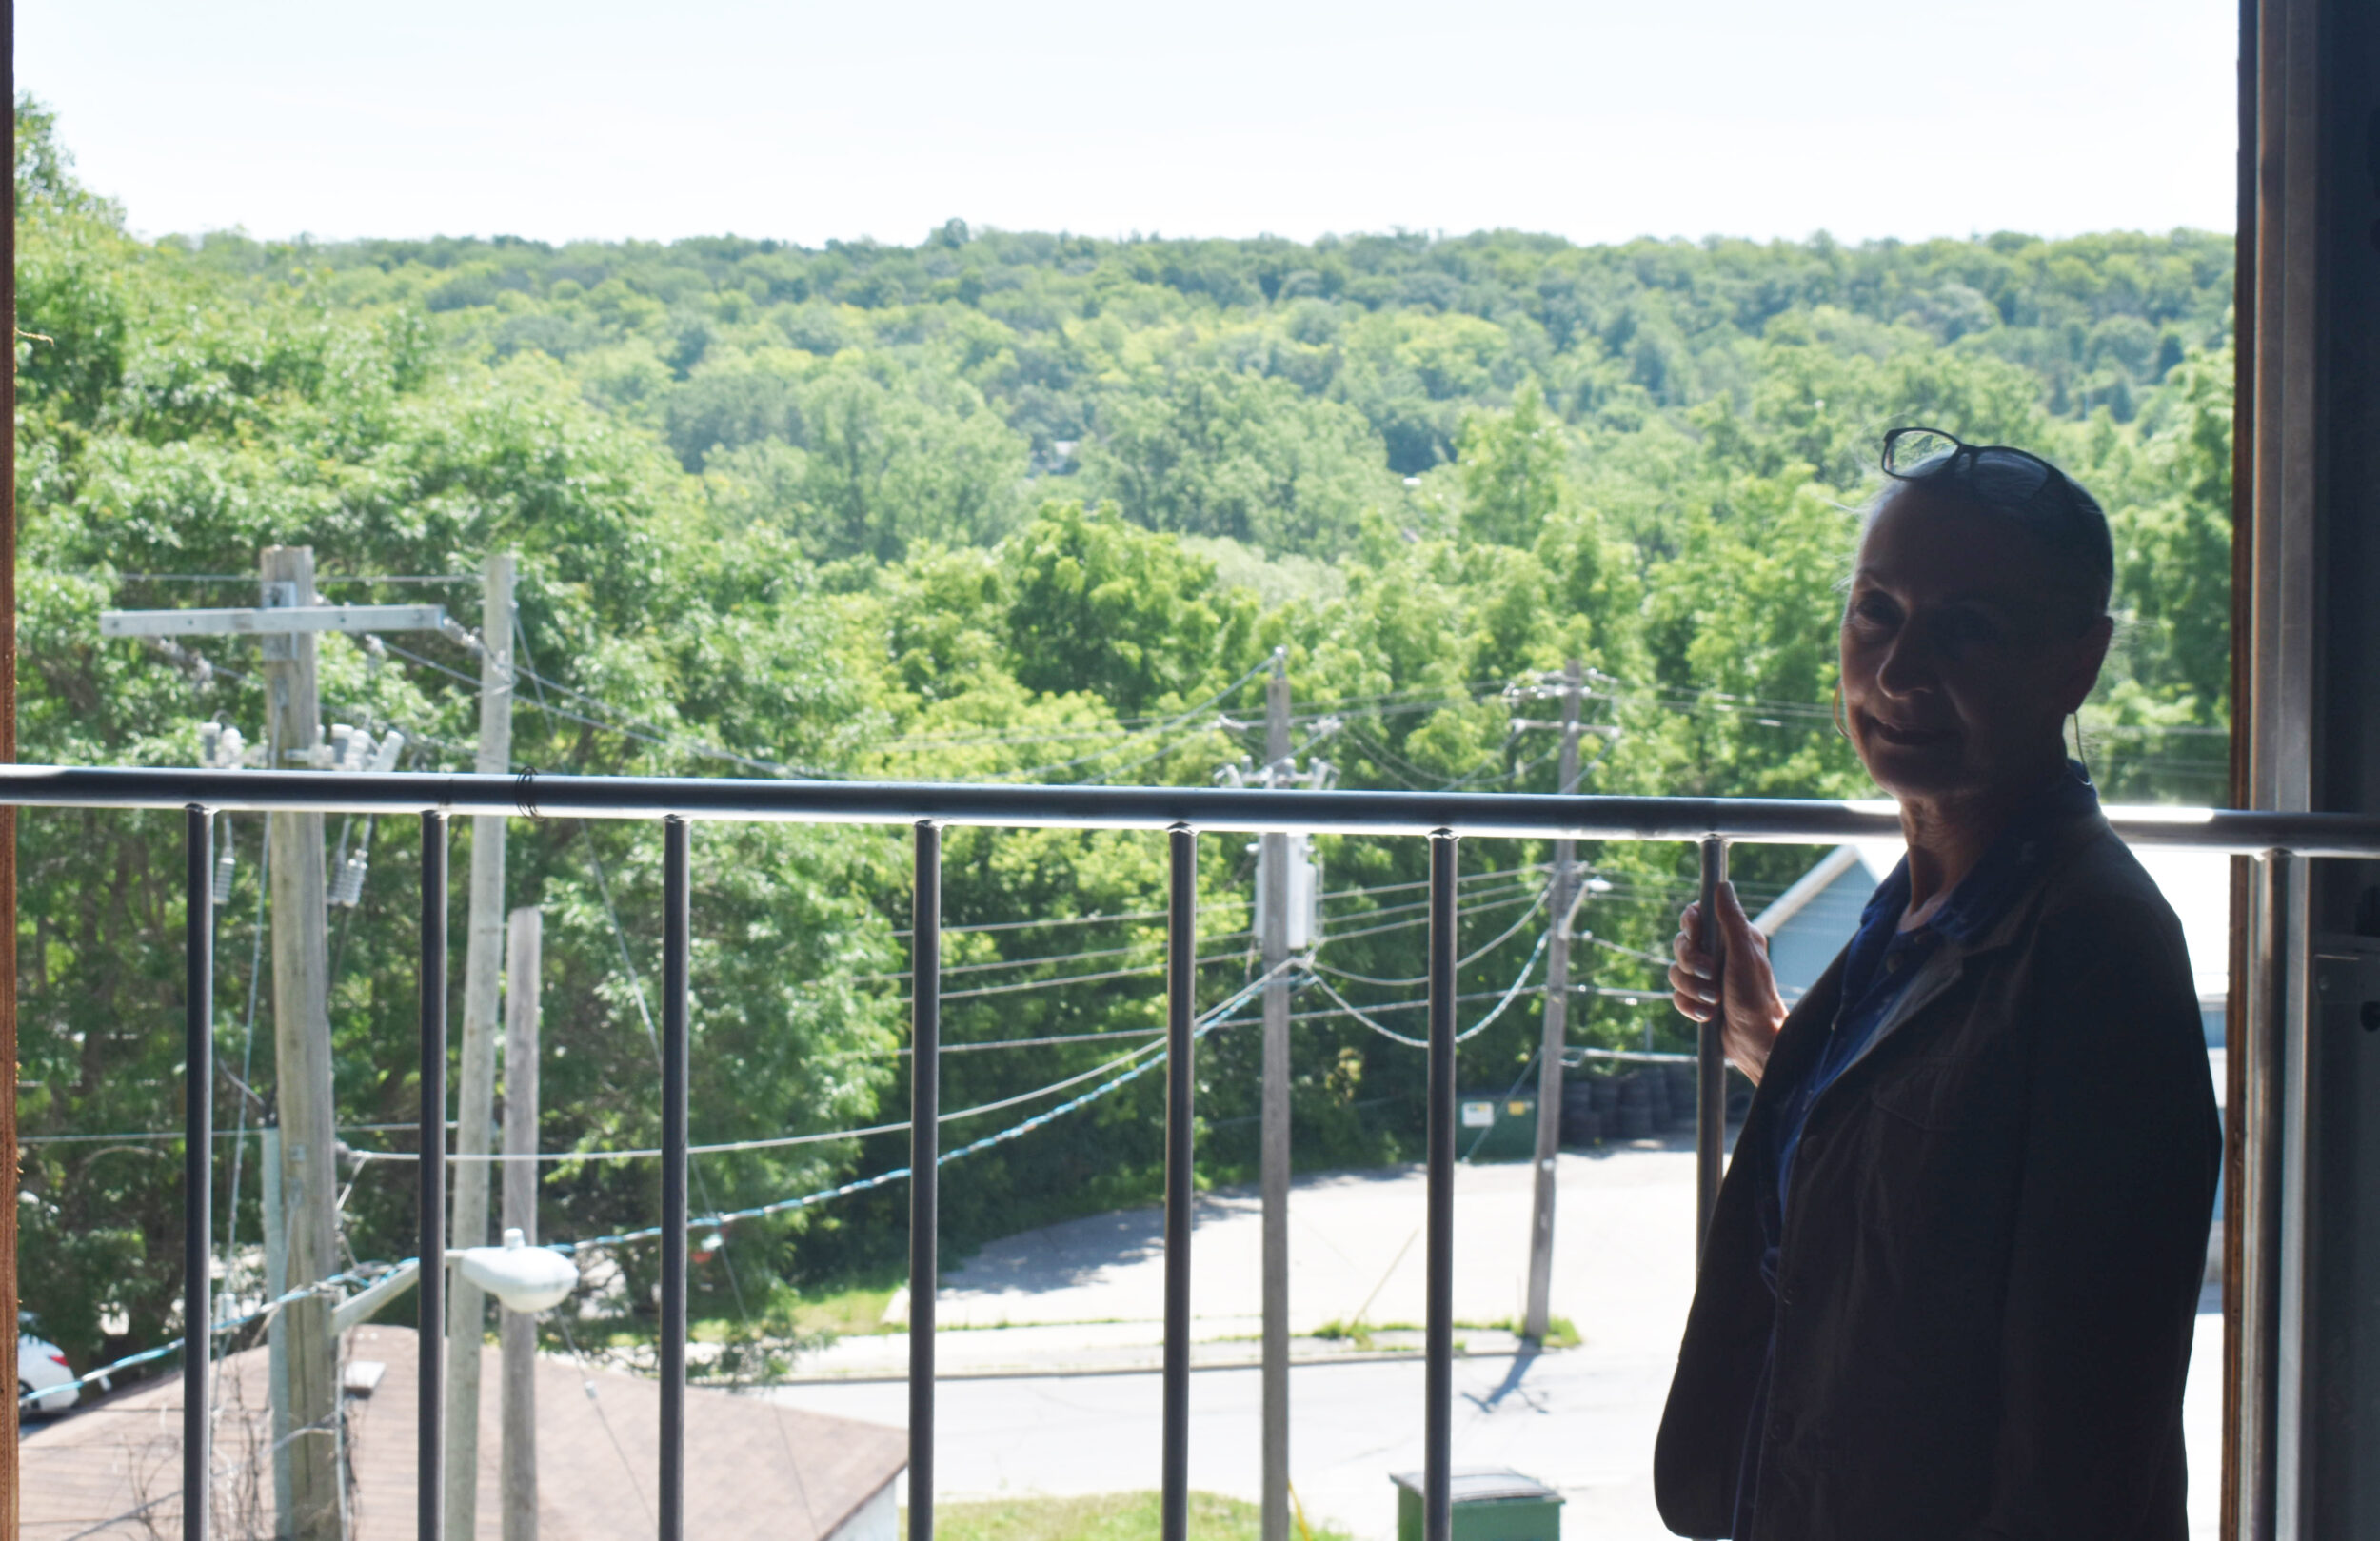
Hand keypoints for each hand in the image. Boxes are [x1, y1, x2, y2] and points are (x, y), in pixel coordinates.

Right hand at [1670, 879, 1787, 1083]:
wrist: (1755, 1042)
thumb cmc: (1756, 998)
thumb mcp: (1745, 955)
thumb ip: (1731, 920)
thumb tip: (1722, 886)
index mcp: (1732, 938)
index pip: (1697, 916)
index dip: (1691, 925)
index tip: (1696, 936)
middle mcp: (1718, 954)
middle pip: (1681, 944)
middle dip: (1691, 963)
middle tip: (1710, 975)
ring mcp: (1706, 978)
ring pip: (1675, 972)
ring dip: (1692, 989)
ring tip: (1713, 1001)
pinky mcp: (1697, 999)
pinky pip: (1676, 996)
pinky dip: (1689, 1006)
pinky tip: (1708, 1015)